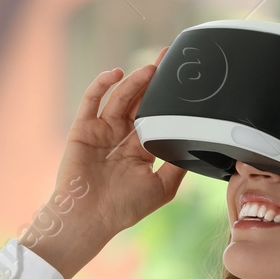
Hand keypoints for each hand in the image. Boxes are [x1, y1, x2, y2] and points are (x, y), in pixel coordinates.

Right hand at [23, 55, 184, 278]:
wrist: (89, 218)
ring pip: (120, 98)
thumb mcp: (162, 187)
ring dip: (135, 82)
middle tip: (167, 60)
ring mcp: (102, 131)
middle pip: (140, 101)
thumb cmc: (124, 208)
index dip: (168, 99)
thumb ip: (178, 164)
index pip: (157, 117)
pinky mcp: (83, 129)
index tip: (182, 82)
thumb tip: (196, 144)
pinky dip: (101, 84)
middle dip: (153, 81)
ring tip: (151, 69)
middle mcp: (122, 137)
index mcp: (141, 150)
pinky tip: (115, 73)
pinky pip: (92, 101)